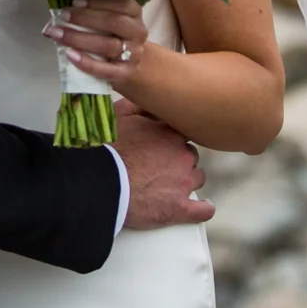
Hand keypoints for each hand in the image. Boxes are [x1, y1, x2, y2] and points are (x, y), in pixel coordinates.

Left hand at [42, 0, 148, 86]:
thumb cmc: (113, 36)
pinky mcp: (124, 73)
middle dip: (86, 17)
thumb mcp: (109, 20)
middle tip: (63, 15)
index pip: (122, 3)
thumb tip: (56, 13)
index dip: (98, 1)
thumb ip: (88, 13)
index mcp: (134, 14)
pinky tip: (70, 55)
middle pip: (114, 22)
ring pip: (108, 45)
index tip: (76, 1)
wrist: (131, 66)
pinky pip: (105, 70)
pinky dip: (86, 62)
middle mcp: (137, 32)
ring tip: (57, 34)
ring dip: (79, 38)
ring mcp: (133, 54)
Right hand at [112, 109, 211, 229]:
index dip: (171, 139)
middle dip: (178, 159)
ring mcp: (184, 182)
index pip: (182, 133)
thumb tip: (149, 97)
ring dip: (187, 180)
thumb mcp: (120, 115)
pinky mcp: (180, 208)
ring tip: (169, 185)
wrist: (102, 181)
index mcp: (171, 133)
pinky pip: (203, 210)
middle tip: (159, 165)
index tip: (161, 144)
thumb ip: (139, 103)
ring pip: (197, 177)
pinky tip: (202, 207)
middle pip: (190, 155)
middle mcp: (183, 155)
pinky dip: (203, 209)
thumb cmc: (109, 147)